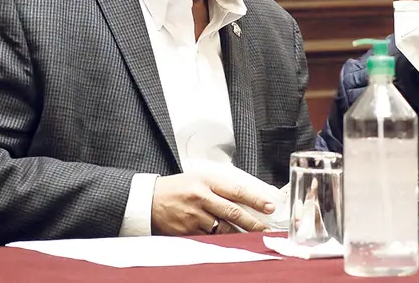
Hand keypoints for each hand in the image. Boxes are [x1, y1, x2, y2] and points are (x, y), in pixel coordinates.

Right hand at [151, 173, 275, 234]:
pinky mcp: (188, 231)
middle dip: (253, 223)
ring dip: (240, 234)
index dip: (255, 200)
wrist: (149, 200)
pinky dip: (222, 240)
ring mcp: (194, 216)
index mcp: (206, 181)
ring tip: (253, 237)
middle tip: (266, 229)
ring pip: (223, 228)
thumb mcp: (199, 178)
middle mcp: (201, 198)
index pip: (237, 191)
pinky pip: (210, 237)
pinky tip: (231, 241)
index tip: (269, 207)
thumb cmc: (176, 188)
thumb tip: (244, 198)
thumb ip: (220, 187)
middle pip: (233, 212)